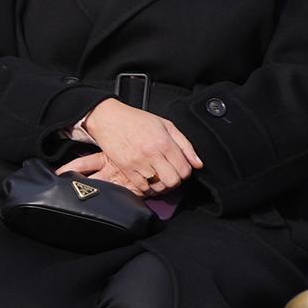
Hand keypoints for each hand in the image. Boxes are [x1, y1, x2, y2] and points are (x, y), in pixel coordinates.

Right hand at [68, 98, 200, 194]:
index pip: (184, 169)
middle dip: (175, 181)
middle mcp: (152, 153)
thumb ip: (185, 145)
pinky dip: (148, 188)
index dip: (186, 173)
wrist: (109, 119)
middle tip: (172, 176)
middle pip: (173, 181)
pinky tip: (149, 181)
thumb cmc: (137, 120)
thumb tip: (198, 163)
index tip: (181, 169)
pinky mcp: (126, 169)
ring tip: (160, 179)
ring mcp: (138, 163)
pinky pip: (142, 187)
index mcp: (164, 142)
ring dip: (162, 186)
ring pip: (158, 187)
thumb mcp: (166, 125)